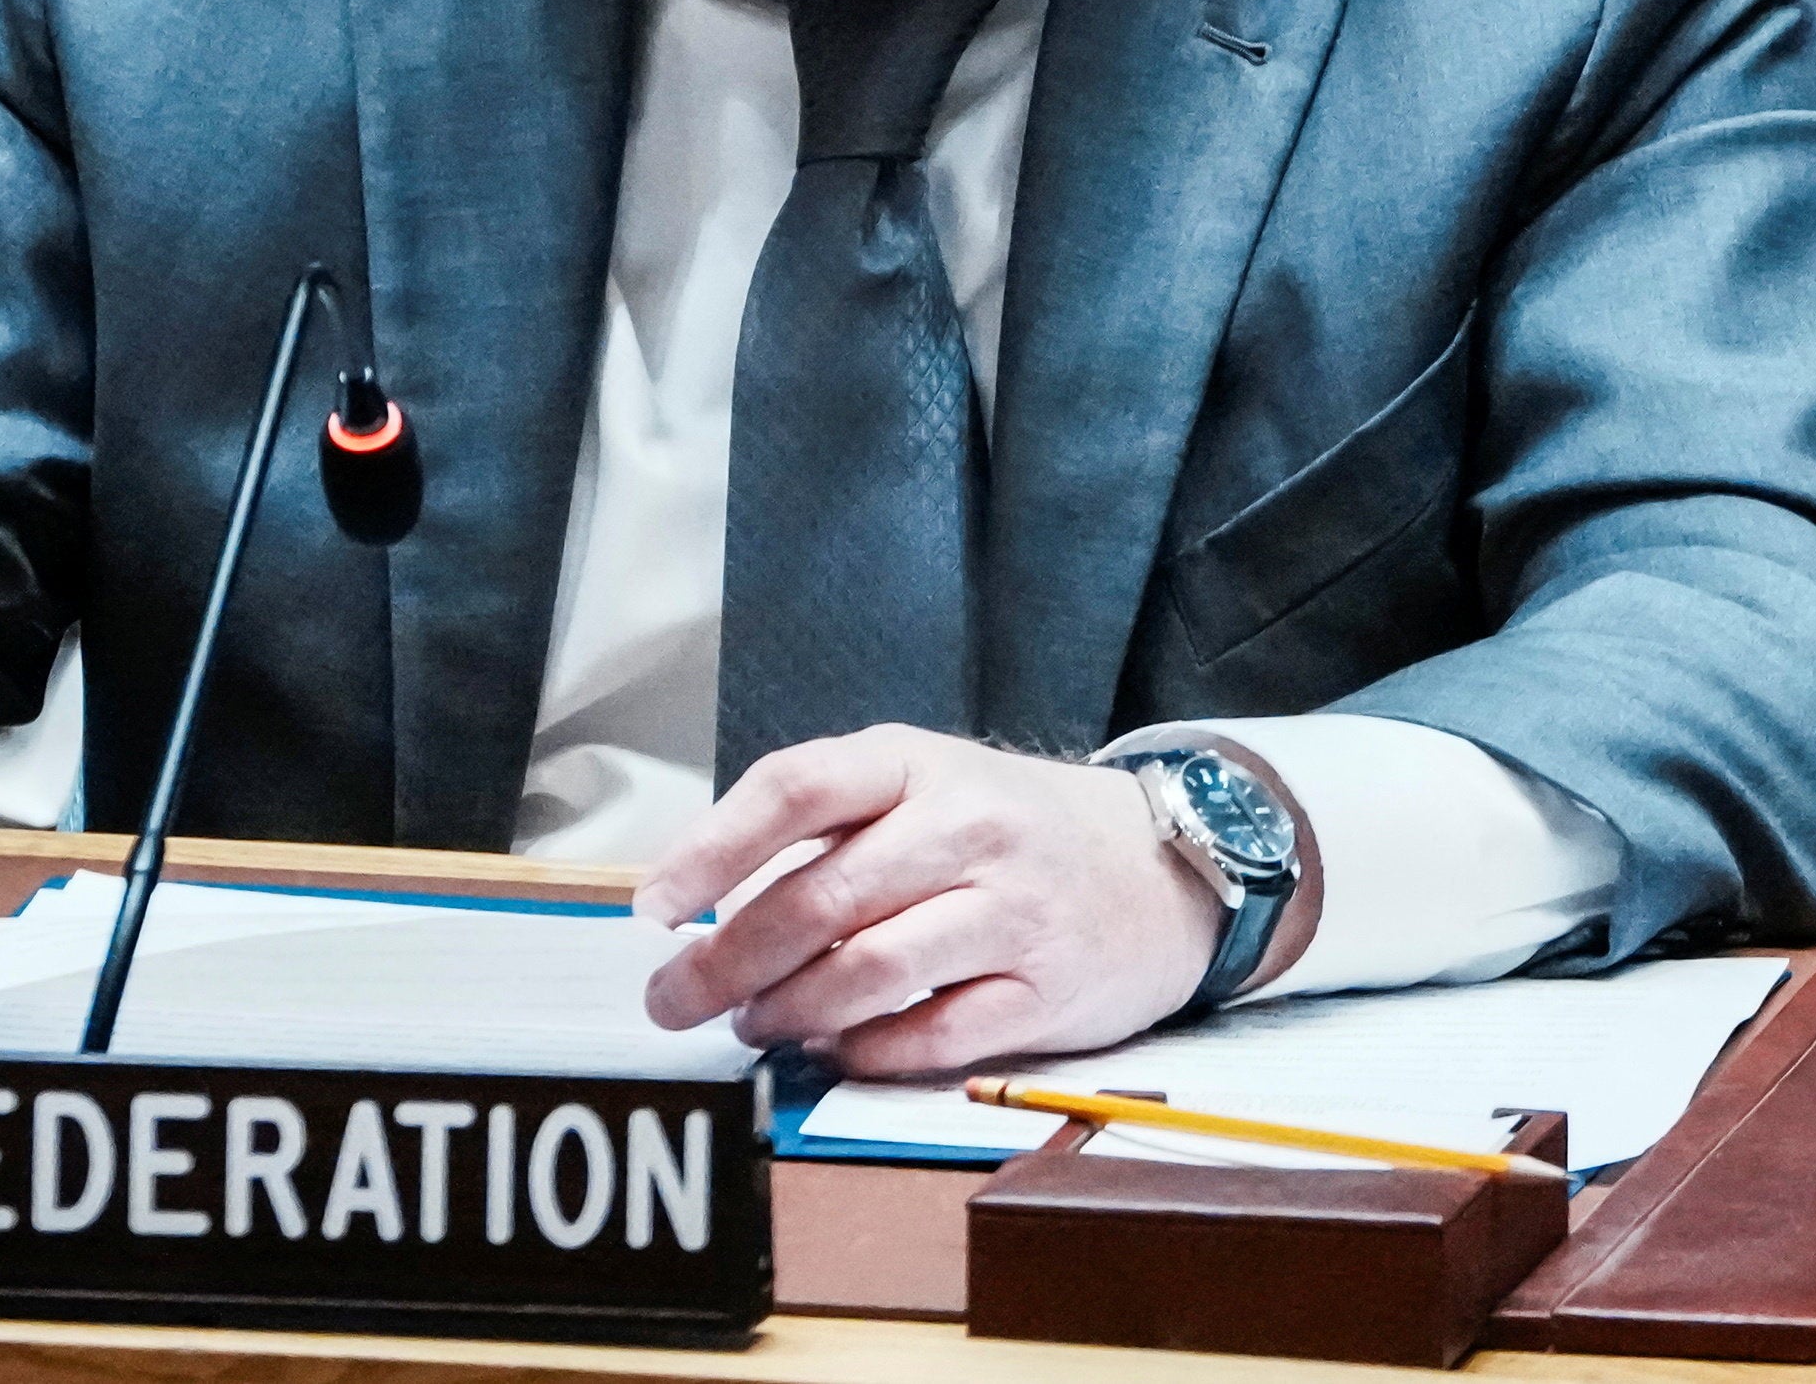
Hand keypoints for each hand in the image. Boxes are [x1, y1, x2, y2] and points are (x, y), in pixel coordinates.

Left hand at [630, 726, 1220, 1075]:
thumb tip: (703, 902)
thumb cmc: (1009, 828)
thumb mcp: (924, 786)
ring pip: (870, 970)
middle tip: (674, 998)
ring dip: (790, 1011)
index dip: (712, 847)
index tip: (654, 903)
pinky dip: (866, 1051)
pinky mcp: (1046, 989)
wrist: (1161, 865)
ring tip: (752, 1025)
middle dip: (727, 959)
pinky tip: (833, 1052)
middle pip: (821, 897)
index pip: (797, 788)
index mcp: (917, 763)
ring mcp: (1012, 909)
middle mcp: (968, 827)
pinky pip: (933, 1033)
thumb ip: (828, 830)